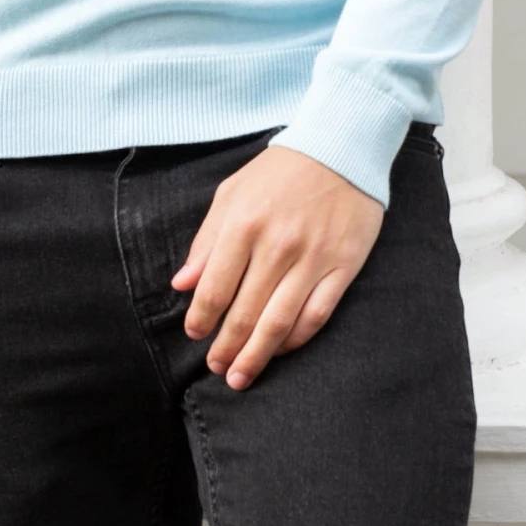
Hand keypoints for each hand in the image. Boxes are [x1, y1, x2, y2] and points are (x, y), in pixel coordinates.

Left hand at [171, 143, 383, 390]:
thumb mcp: (233, 193)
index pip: (215, 287)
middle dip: (226, 347)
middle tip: (216, 367)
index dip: (201, 319)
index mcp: (244, 223)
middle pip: (245, 313)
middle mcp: (277, 245)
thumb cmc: (280, 172)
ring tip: (241, 376)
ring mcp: (313, 259)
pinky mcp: (343, 267)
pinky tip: (280, 350)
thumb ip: (207, 240)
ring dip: (256, 355)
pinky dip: (295, 339)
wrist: (341, 149)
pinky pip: (316, 315)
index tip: (195, 334)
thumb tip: (182, 284)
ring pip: (279, 323)